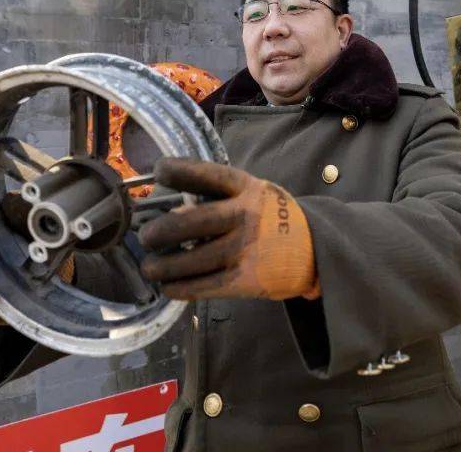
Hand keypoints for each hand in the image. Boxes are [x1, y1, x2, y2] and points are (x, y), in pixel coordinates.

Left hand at [138, 158, 318, 300]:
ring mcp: (246, 249)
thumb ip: (218, 197)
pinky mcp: (246, 279)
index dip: (179, 171)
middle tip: (146, 237)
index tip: (159, 172)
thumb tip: (170, 208)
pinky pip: (205, 286)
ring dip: (163, 266)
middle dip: (161, 230)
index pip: (208, 175)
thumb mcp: (253, 194)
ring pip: (193, 260)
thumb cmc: (270, 216)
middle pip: (193, 222)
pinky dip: (180, 288)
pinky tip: (168, 287)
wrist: (314, 248)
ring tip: (150, 267)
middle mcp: (245, 215)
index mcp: (246, 188)